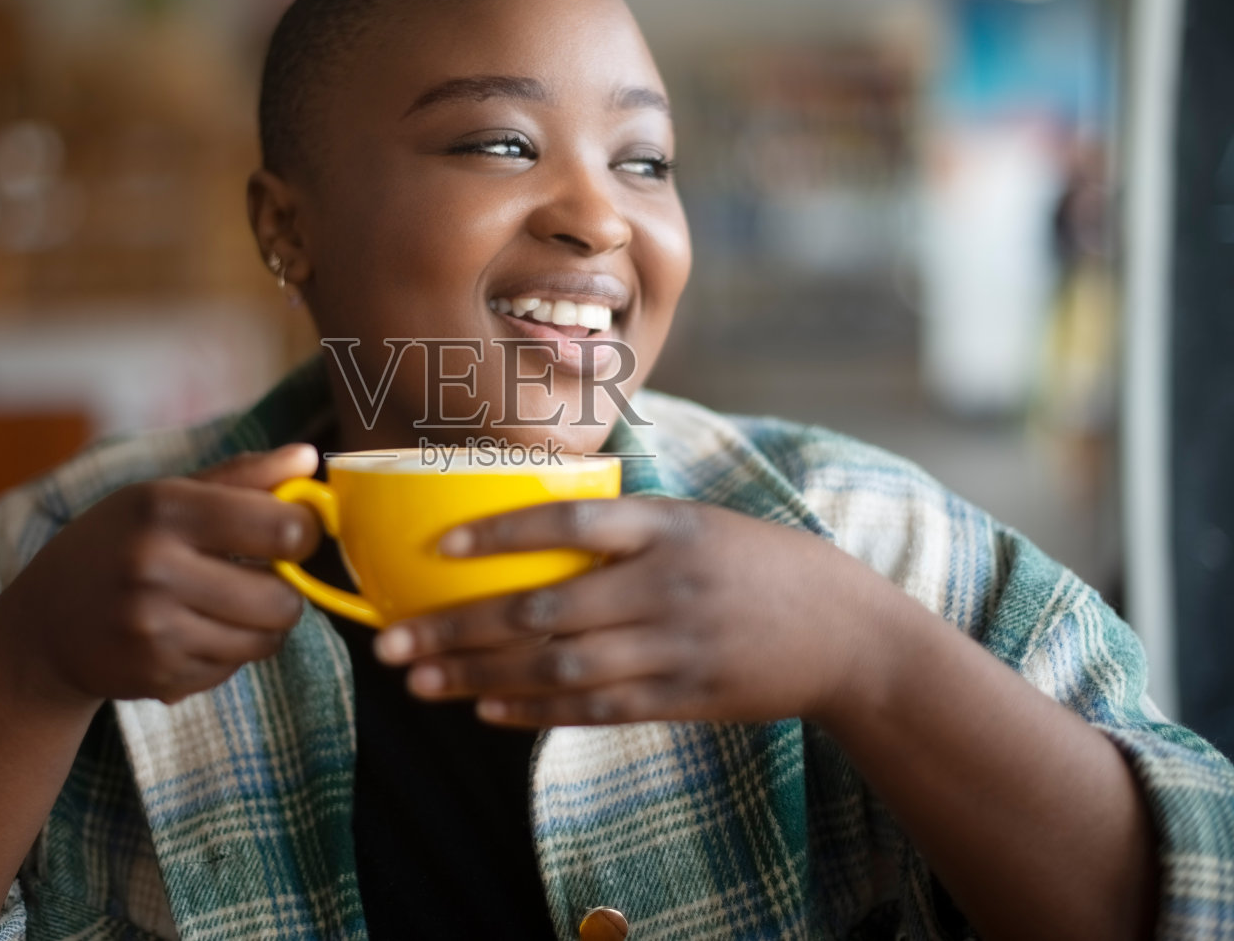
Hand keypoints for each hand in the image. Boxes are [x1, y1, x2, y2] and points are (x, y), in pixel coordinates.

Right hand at [0, 444, 320, 705]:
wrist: (42, 626)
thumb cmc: (116, 544)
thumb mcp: (164, 495)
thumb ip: (242, 477)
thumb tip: (308, 457)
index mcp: (163, 508)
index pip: (281, 528)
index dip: (304, 533)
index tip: (295, 533)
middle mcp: (155, 569)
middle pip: (282, 599)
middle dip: (286, 590)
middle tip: (262, 577)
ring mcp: (154, 630)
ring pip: (265, 640)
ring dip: (260, 625)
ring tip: (227, 604)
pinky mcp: (157, 677)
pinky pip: (232, 669)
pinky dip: (226, 653)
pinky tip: (191, 632)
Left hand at [373, 497, 887, 727]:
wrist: (843, 633)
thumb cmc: (755, 564)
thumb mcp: (696, 523)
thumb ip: (624, 529)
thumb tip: (528, 529)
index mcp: (666, 526)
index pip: (568, 520)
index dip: (499, 532)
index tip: (436, 547)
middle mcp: (664, 584)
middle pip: (542, 609)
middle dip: (457, 627)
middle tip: (390, 641)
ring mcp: (673, 647)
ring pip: (556, 668)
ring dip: (479, 678)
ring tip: (419, 681)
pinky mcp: (681, 699)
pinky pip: (594, 710)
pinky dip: (533, 712)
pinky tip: (486, 710)